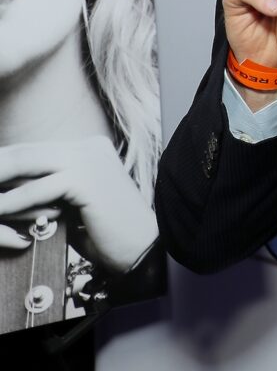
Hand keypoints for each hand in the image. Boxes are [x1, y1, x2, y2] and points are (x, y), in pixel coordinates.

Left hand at [0, 138, 157, 273]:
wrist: (143, 249)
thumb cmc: (106, 233)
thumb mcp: (71, 204)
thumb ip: (46, 191)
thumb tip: (6, 192)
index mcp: (88, 148)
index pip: (33, 151)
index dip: (3, 163)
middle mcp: (89, 147)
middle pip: (25, 152)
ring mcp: (89, 160)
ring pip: (27, 164)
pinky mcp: (87, 180)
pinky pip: (38, 190)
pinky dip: (13, 202)